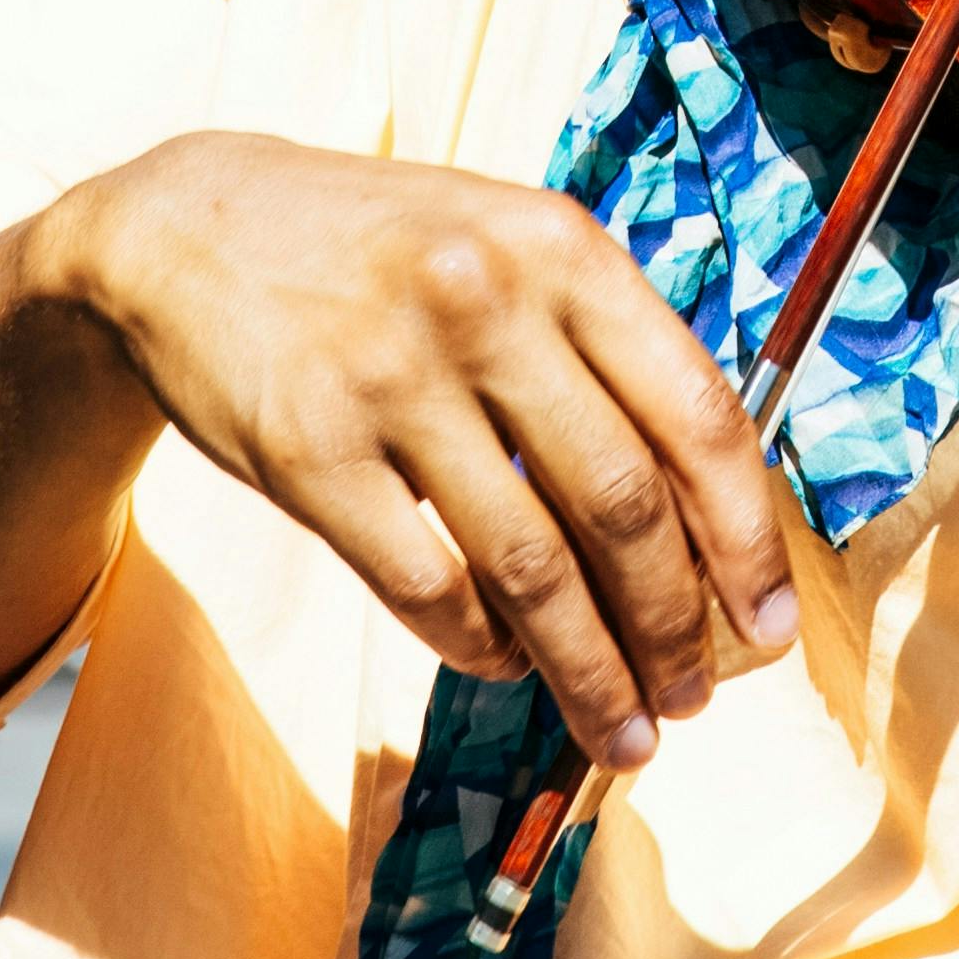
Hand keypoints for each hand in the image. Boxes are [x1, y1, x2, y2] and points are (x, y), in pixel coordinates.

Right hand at [36, 131, 798, 763]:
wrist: (187, 229)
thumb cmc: (382, 253)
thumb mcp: (506, 246)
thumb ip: (602, 347)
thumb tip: (706, 516)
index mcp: (561, 249)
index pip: (697, 414)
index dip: (747, 537)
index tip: (770, 625)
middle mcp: (486, 304)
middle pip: (623, 506)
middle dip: (673, 627)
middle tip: (690, 697)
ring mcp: (392, 377)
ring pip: (532, 568)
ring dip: (589, 670)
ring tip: (620, 728)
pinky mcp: (309, 451)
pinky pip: (428, 587)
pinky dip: (483, 648)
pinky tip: (508, 666)